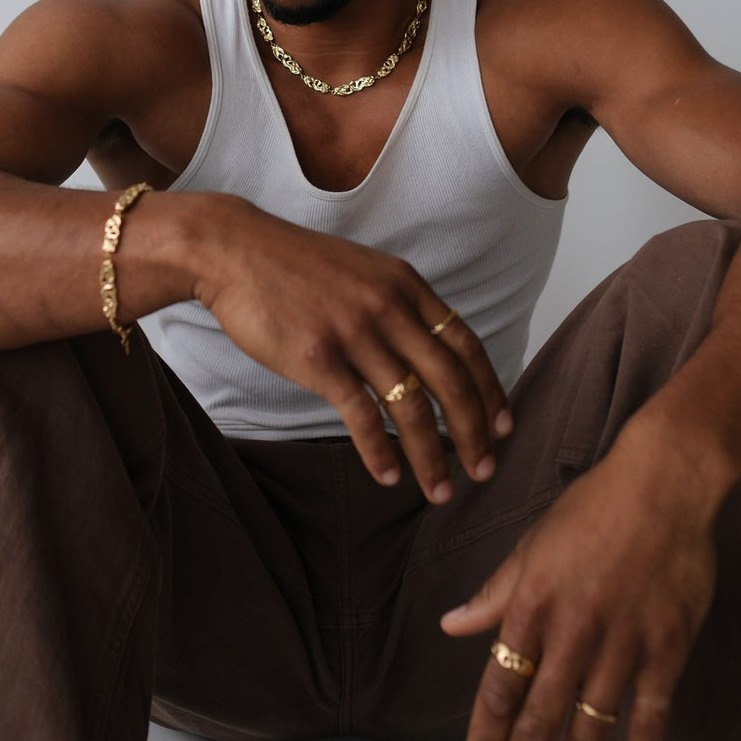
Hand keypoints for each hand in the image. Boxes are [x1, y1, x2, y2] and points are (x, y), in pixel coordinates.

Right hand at [192, 197, 511, 502]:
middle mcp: (389, 307)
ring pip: (410, 406)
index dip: (491, 390)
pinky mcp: (318, 358)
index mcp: (406, 285)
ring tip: (439, 490)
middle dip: (474, 432)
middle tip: (485, 470)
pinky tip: (387, 477)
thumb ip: (399, 303)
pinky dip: (377, 452)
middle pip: (450, 380)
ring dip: (430, 455)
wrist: (236, 250)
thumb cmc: (297, 266)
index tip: (504, 427)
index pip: (466, 345)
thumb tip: (431, 348)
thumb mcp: (364, 270)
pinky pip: (360, 415)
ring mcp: (355, 332)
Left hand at [440, 433, 718, 740]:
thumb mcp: (531, 545)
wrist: (663, 482)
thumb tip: (452, 624)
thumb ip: (494, 593)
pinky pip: (651, 713)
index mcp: (532, 604)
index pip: (499, 688)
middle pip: (539, 719)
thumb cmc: (593, 508)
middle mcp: (572, 628)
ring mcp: (622, 639)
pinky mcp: (667, 644)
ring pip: (591, 727)